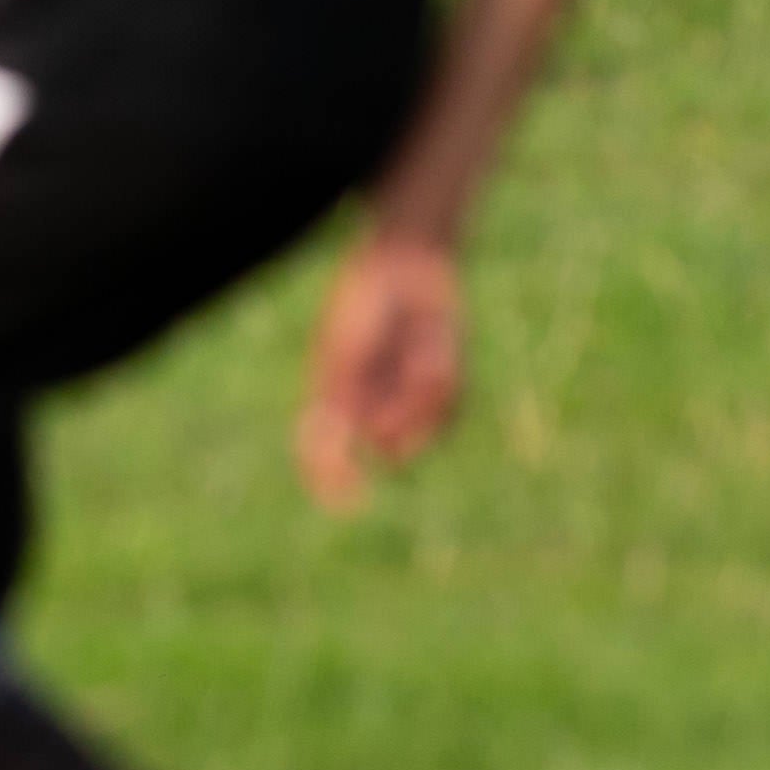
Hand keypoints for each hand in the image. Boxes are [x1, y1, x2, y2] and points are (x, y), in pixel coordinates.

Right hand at [299, 235, 463, 509]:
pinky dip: (446, 387)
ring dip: (427, 396)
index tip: (348, 500)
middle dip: (403, 418)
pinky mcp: (440, 396)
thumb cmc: (369, 304)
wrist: (408, 269)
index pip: (320, 453)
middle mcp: (368, 406)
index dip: (329, 481)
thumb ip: (350, 399)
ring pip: (423, 431)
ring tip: (424, 348)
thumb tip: (366, 446)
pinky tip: (436, 347)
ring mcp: (404, 403)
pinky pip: (448, 413)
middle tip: (410, 372)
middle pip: (387, 443)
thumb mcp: (349, 348)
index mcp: (334, 395)